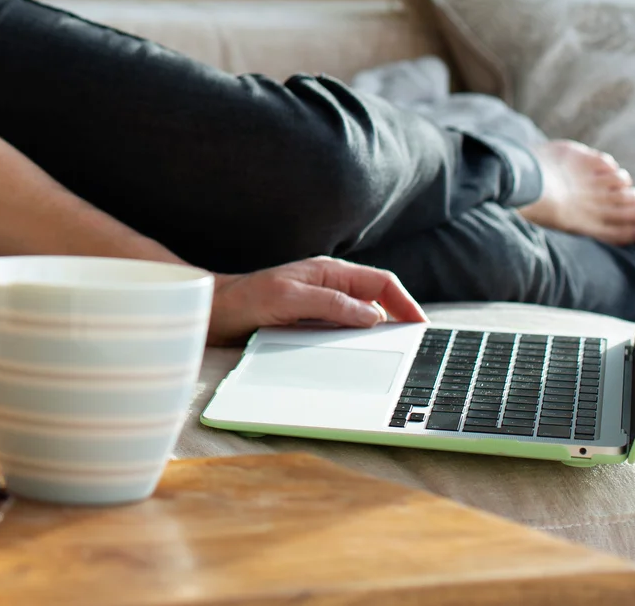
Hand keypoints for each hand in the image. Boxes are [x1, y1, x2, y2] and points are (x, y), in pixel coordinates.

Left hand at [206, 257, 425, 344]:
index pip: (381, 283)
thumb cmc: (245, 299)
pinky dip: (358, 346)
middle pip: (377, 301)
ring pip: (363, 321)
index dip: (405, 302)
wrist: (213, 313)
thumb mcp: (289, 298)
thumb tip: (373, 316)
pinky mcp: (311, 326)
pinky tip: (361, 362)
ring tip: (396, 358)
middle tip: (416, 348)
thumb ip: (331, 304)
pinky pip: (344, 335)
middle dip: (400, 320)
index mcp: (330, 273)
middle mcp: (330, 288)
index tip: (421, 327)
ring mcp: (322, 307)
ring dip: (379, 336)